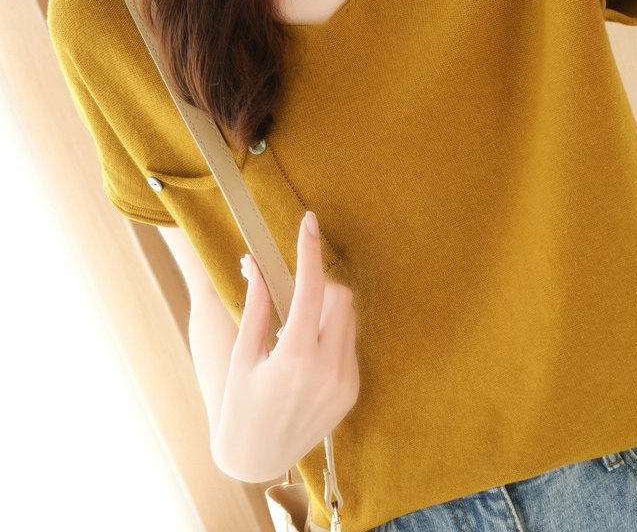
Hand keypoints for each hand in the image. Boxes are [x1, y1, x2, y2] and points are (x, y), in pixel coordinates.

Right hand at [212, 211, 358, 482]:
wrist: (256, 458)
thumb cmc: (239, 404)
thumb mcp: (241, 354)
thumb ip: (256, 304)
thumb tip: (255, 262)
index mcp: (294, 358)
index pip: (310, 288)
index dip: (309, 249)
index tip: (309, 221)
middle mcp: (327, 370)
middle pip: (340, 297)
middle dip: (320, 283)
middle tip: (295, 290)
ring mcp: (344, 383)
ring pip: (349, 318)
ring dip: (328, 308)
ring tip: (297, 327)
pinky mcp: (352, 392)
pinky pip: (350, 344)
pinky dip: (333, 334)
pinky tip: (308, 352)